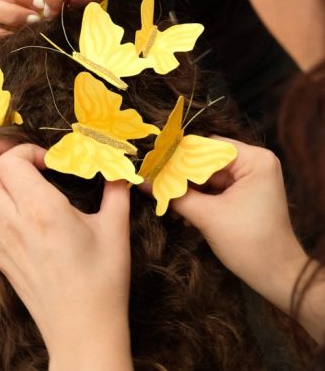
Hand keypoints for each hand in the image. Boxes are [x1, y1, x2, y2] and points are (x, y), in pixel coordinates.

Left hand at [0, 139, 131, 361]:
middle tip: (12, 151)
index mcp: (41, 210)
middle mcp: (12, 223)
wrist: (83, 331)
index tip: (50, 161)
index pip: (9, 162)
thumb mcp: (116, 228)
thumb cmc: (102, 280)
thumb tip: (119, 166)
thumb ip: (116, 190)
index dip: (27, 150)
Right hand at [171, 139, 307, 315]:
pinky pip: (217, 186)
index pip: (207, 146)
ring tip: (167, 202)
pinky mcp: (247, 191)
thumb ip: (175, 195)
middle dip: (182, 175)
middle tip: (155, 183)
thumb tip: (145, 182)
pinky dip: (200, 197)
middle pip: (207, 159)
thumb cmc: (249, 244)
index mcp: (254, 159)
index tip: (154, 166)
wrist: (277, 275)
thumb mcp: (207, 217)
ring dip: (188, 189)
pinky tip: (182, 212)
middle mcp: (256, 161)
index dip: (179, 157)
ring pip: (209, 174)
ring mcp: (252, 177)